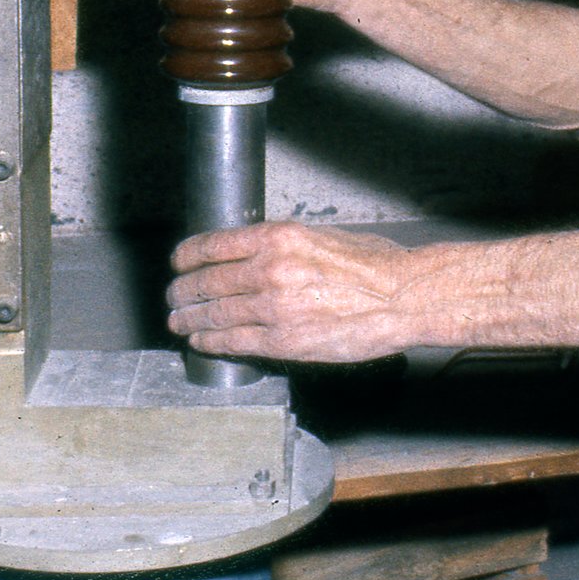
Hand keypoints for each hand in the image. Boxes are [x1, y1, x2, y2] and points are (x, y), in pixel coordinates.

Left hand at [167, 221, 418, 363]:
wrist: (404, 297)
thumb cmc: (375, 265)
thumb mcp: (323, 237)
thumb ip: (285, 245)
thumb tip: (257, 253)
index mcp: (279, 237)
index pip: (213, 245)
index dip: (187, 256)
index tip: (179, 263)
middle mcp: (270, 269)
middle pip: (206, 281)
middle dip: (183, 292)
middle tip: (174, 298)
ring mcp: (274, 307)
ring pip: (215, 314)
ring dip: (191, 320)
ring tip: (180, 323)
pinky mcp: (283, 341)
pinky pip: (234, 342)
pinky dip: (212, 342)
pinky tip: (203, 342)